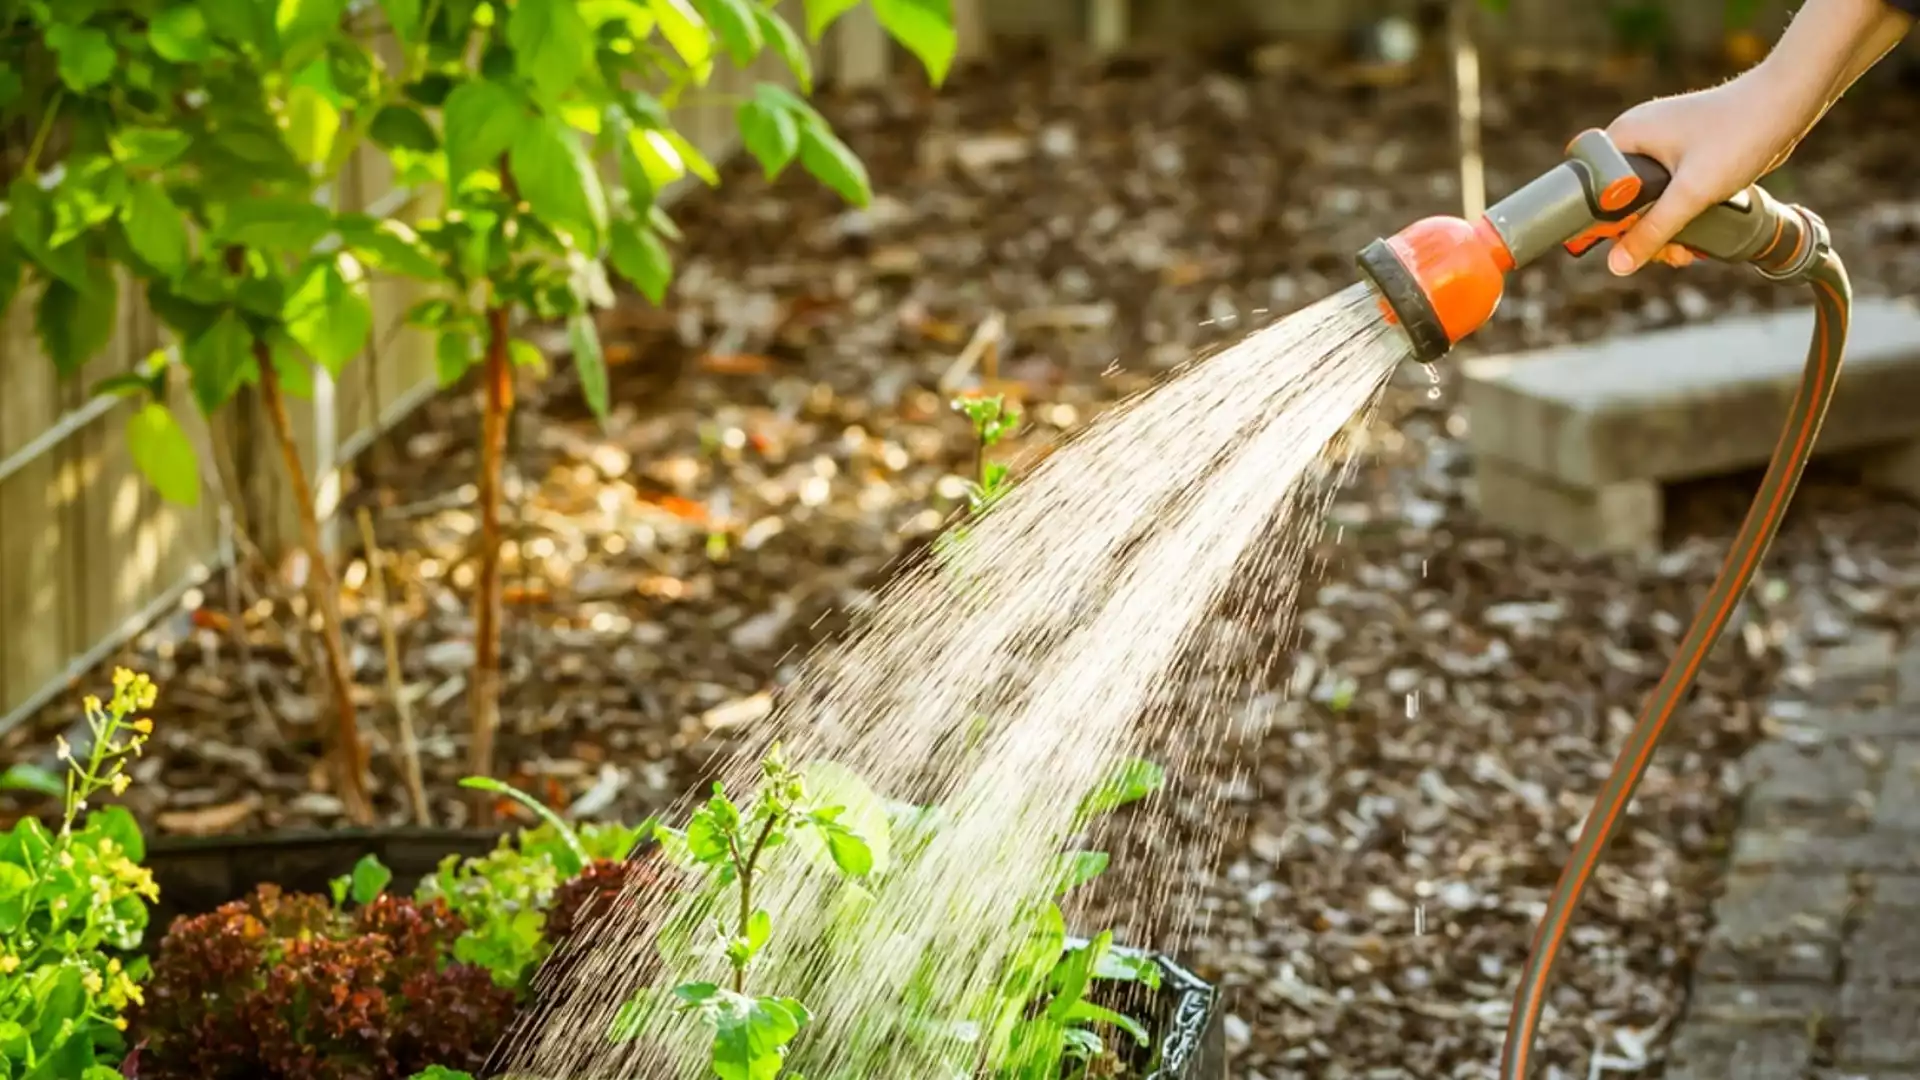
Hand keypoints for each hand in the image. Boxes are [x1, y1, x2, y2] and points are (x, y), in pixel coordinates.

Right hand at [1604, 69, 1816, 273]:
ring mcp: (1662, 144)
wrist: (1788, 103)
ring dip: (1663, 229)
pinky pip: (1669, 192)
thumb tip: (1617, 266)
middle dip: (1640, 232)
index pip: (1588, 186)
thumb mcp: (1691, 193)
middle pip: (1618, 200)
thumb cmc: (1739, 134)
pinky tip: (1698, 231)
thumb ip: (1652, 231)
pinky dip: (1680, 214)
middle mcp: (1638, 137)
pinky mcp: (1686, 153)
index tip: (1624, 243)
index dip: (1600, 221)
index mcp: (1625, 135)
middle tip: (1665, 253)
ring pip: (1646, 201)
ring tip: (1686, 249)